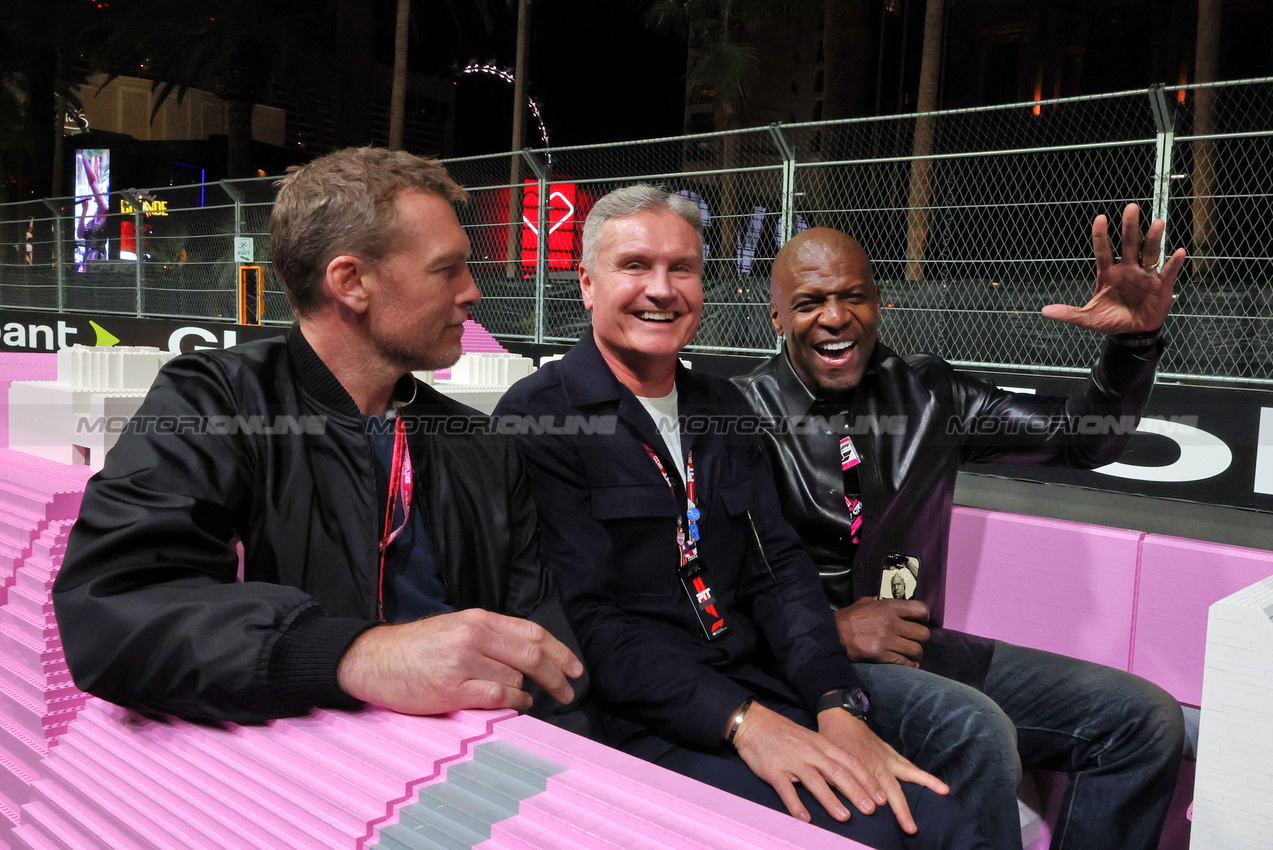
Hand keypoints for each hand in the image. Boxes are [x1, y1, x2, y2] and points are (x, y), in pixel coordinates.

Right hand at [336, 608, 583, 714]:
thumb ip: (490, 638)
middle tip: (568, 691)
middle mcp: (474, 636)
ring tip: (523, 699)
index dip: (560, 651)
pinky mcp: (452, 689)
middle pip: (532, 656)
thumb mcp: (455, 628)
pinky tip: (512, 705)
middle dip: (557, 676)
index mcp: (478, 619)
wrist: (372, 659)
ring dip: (526, 692)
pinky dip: (513, 703)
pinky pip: (498, 697)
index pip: (533, 633)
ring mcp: (464, 662)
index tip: (575, 668)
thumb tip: (530, 658)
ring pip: (516, 679)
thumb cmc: (415, 647)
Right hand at [732, 702, 886, 824]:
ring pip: (815, 781)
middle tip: (871, 809)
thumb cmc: (784, 734)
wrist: (753, 723)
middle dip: (856, 791)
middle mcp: (810, 752)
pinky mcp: (773, 770)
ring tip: (844, 816)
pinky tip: (805, 817)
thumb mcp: (810, 739)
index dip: (866, 780)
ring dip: (831, 800)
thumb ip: (827, 757)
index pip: (850, 762)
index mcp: (821, 744)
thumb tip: (848, 779)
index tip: (881, 796)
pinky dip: (796, 804)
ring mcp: (791, 760)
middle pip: (837, 772)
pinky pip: (786, 789)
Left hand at [817, 707, 948, 834]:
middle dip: (901, 810)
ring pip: (909, 773)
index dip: (876, 805)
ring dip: (926, 784)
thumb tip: (851, 798)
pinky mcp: (891, 754)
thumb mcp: (831, 761)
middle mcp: (878, 764)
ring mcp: (887, 758)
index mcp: (861, 767)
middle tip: (910, 828)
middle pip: (892, 790)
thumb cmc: (833, 741)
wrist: (840, 717)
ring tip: (943, 791)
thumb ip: (842, 781)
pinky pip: (909, 766)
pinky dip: (922, 775)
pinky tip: (936, 785)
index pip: (871, 792)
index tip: (883, 818)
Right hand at [835, 597, 929, 665]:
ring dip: (916, 653)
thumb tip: (881, 600)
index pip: (920, 609)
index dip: (924, 617)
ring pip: (916, 649)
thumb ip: (877, 602)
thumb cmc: (848, 618)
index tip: (920, 621)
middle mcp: (892, 623)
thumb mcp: (863, 603)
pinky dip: (909, 664)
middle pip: (923, 633)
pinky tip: (908, 663)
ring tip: (912, 654)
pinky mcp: (883, 655)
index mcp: (889, 607)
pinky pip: (905, 662)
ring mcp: (888, 640)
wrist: (833, 635)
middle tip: (914, 640)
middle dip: (921, 638)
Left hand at [1041, 203, 1185, 333]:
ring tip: (1157, 222)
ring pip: (1149, 252)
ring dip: (1153, 238)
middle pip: (1129, 244)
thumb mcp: (1087, 319)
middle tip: (1131, 208)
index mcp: (1108, 273)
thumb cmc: (1111, 320)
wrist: (1132, 332)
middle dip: (1130, 227)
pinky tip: (1178, 251)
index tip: (1100, 218)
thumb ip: (1068, 313)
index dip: (1101, 236)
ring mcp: (1145, 275)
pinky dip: (1173, 262)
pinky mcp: (1161, 285)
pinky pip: (1168, 271)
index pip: (1103, 251)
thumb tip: (1044, 311)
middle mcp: (1127, 269)